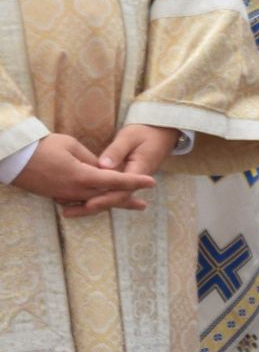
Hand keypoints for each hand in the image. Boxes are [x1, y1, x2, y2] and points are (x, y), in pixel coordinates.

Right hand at [10, 131, 156, 214]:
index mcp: (82, 176)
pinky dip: (93, 203)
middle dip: (126, 199)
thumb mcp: (71, 146)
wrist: (12, 158)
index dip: (134, 182)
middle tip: (143, 204)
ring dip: (112, 203)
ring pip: (94, 201)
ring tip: (130, 206)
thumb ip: (91, 159)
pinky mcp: (56, 196)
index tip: (151, 182)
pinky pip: (79, 203)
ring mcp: (64, 196)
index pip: (115, 181)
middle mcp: (75, 190)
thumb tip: (104, 169)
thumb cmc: (41, 146)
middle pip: (107, 197)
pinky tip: (101, 203)